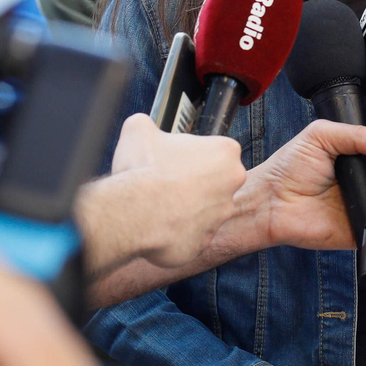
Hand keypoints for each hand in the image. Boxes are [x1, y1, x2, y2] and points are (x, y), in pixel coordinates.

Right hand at [80, 114, 246, 279]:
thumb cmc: (143, 170)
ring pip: (205, 210)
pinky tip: (159, 225)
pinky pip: (193, 236)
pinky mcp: (206, 242)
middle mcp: (232, 183)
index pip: (216, 152)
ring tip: (160, 206)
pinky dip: (178, 232)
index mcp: (226, 152)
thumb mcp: (138, 129)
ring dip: (186, 209)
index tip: (176, 160)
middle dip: (194, 183)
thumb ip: (146, 124)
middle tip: (167, 183)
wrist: (133, 212)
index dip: (192, 156)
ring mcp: (221, 215)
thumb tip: (142, 125)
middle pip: (216, 181)